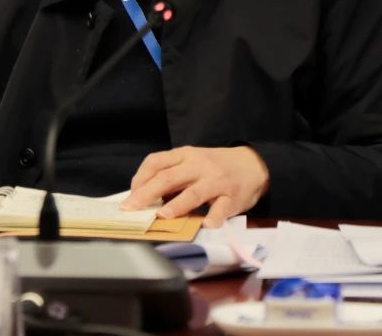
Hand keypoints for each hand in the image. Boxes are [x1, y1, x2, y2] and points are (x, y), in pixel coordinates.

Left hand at [121, 146, 269, 227]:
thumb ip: (171, 174)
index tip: (129, 196)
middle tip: (132, 209)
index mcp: (185, 155)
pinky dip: (213, 217)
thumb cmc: (215, 166)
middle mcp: (199, 166)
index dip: (140, 178)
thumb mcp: (192, 161)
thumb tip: (142, 195)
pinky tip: (205, 225)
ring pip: (194, 192)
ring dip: (177, 205)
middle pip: (169, 177)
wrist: (252, 164)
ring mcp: (216, 181)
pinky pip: (221, 208)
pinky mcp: (232, 197)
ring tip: (163, 215)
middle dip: (148, 193)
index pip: (156, 162)